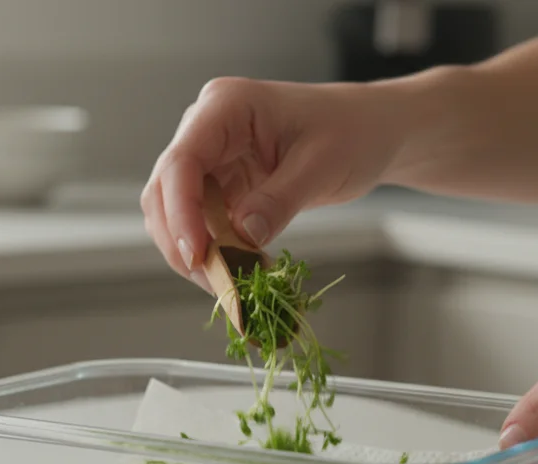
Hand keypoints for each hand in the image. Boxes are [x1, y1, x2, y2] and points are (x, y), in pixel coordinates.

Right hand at [141, 77, 402, 291]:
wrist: (372, 132)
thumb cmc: (353, 132)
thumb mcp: (322, 165)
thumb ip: (279, 200)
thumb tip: (241, 237)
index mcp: (226, 106)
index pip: (182, 161)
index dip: (181, 212)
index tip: (198, 256)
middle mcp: (207, 129)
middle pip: (165, 190)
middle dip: (182, 241)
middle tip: (216, 283)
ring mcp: (212, 158)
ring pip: (175, 213)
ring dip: (196, 253)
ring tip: (233, 284)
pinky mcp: (222, 186)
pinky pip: (202, 225)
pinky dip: (215, 252)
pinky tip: (242, 271)